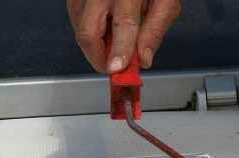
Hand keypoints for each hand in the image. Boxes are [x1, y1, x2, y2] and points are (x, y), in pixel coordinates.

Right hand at [66, 0, 180, 72]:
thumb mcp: (164, 2)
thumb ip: (155, 30)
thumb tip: (143, 59)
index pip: (122, 23)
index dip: (119, 50)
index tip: (117, 69)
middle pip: (88, 33)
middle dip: (101, 58)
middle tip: (117, 66)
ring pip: (81, 33)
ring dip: (98, 47)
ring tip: (116, 37)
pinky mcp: (74, 0)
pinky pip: (78, 26)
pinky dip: (93, 36)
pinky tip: (106, 28)